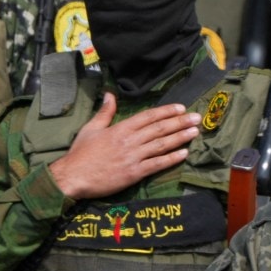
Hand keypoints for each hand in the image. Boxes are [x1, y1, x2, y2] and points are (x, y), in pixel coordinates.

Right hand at [48, 94, 200, 200]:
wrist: (73, 176)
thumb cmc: (81, 153)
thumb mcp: (91, 128)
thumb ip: (105, 112)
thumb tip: (109, 94)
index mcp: (120, 128)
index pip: (148, 116)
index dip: (166, 111)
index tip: (181, 108)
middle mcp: (130, 140)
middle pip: (160, 129)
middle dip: (180, 122)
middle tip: (197, 118)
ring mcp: (133, 157)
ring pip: (162, 145)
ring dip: (180, 137)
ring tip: (195, 132)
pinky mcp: (134, 173)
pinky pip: (157, 164)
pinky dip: (172, 158)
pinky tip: (184, 153)